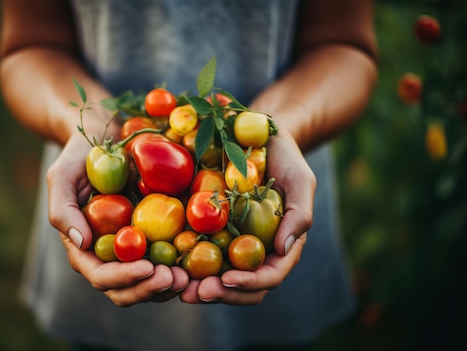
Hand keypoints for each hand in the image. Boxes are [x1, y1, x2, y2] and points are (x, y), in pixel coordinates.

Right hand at [47, 136, 188, 305]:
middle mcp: (108, 257)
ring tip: (188, 277)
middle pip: (126, 290)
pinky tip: (196, 263)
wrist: (106, 140)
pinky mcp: (154, 240)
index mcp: (84, 249)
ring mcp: (132, 251)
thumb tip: (80, 242)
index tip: (148, 267)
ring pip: (148, 285)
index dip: (124, 278)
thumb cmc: (80, 157)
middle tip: (175, 278)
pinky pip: (167, 263)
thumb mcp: (63, 175)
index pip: (101, 276)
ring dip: (168, 287)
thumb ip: (63, 209)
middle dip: (150, 289)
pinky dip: (181, 269)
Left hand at [180, 129, 314, 303]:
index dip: (250, 283)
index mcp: (280, 247)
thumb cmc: (286, 159)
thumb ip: (300, 214)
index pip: (270, 276)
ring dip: (197, 286)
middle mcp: (254, 251)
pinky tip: (166, 263)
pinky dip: (183, 263)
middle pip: (240, 286)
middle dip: (220, 294)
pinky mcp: (208, 230)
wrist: (258, 135)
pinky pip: (195, 252)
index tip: (227, 279)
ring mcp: (230, 243)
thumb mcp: (300, 180)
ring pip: (216, 277)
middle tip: (195, 292)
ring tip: (177, 285)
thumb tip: (283, 249)